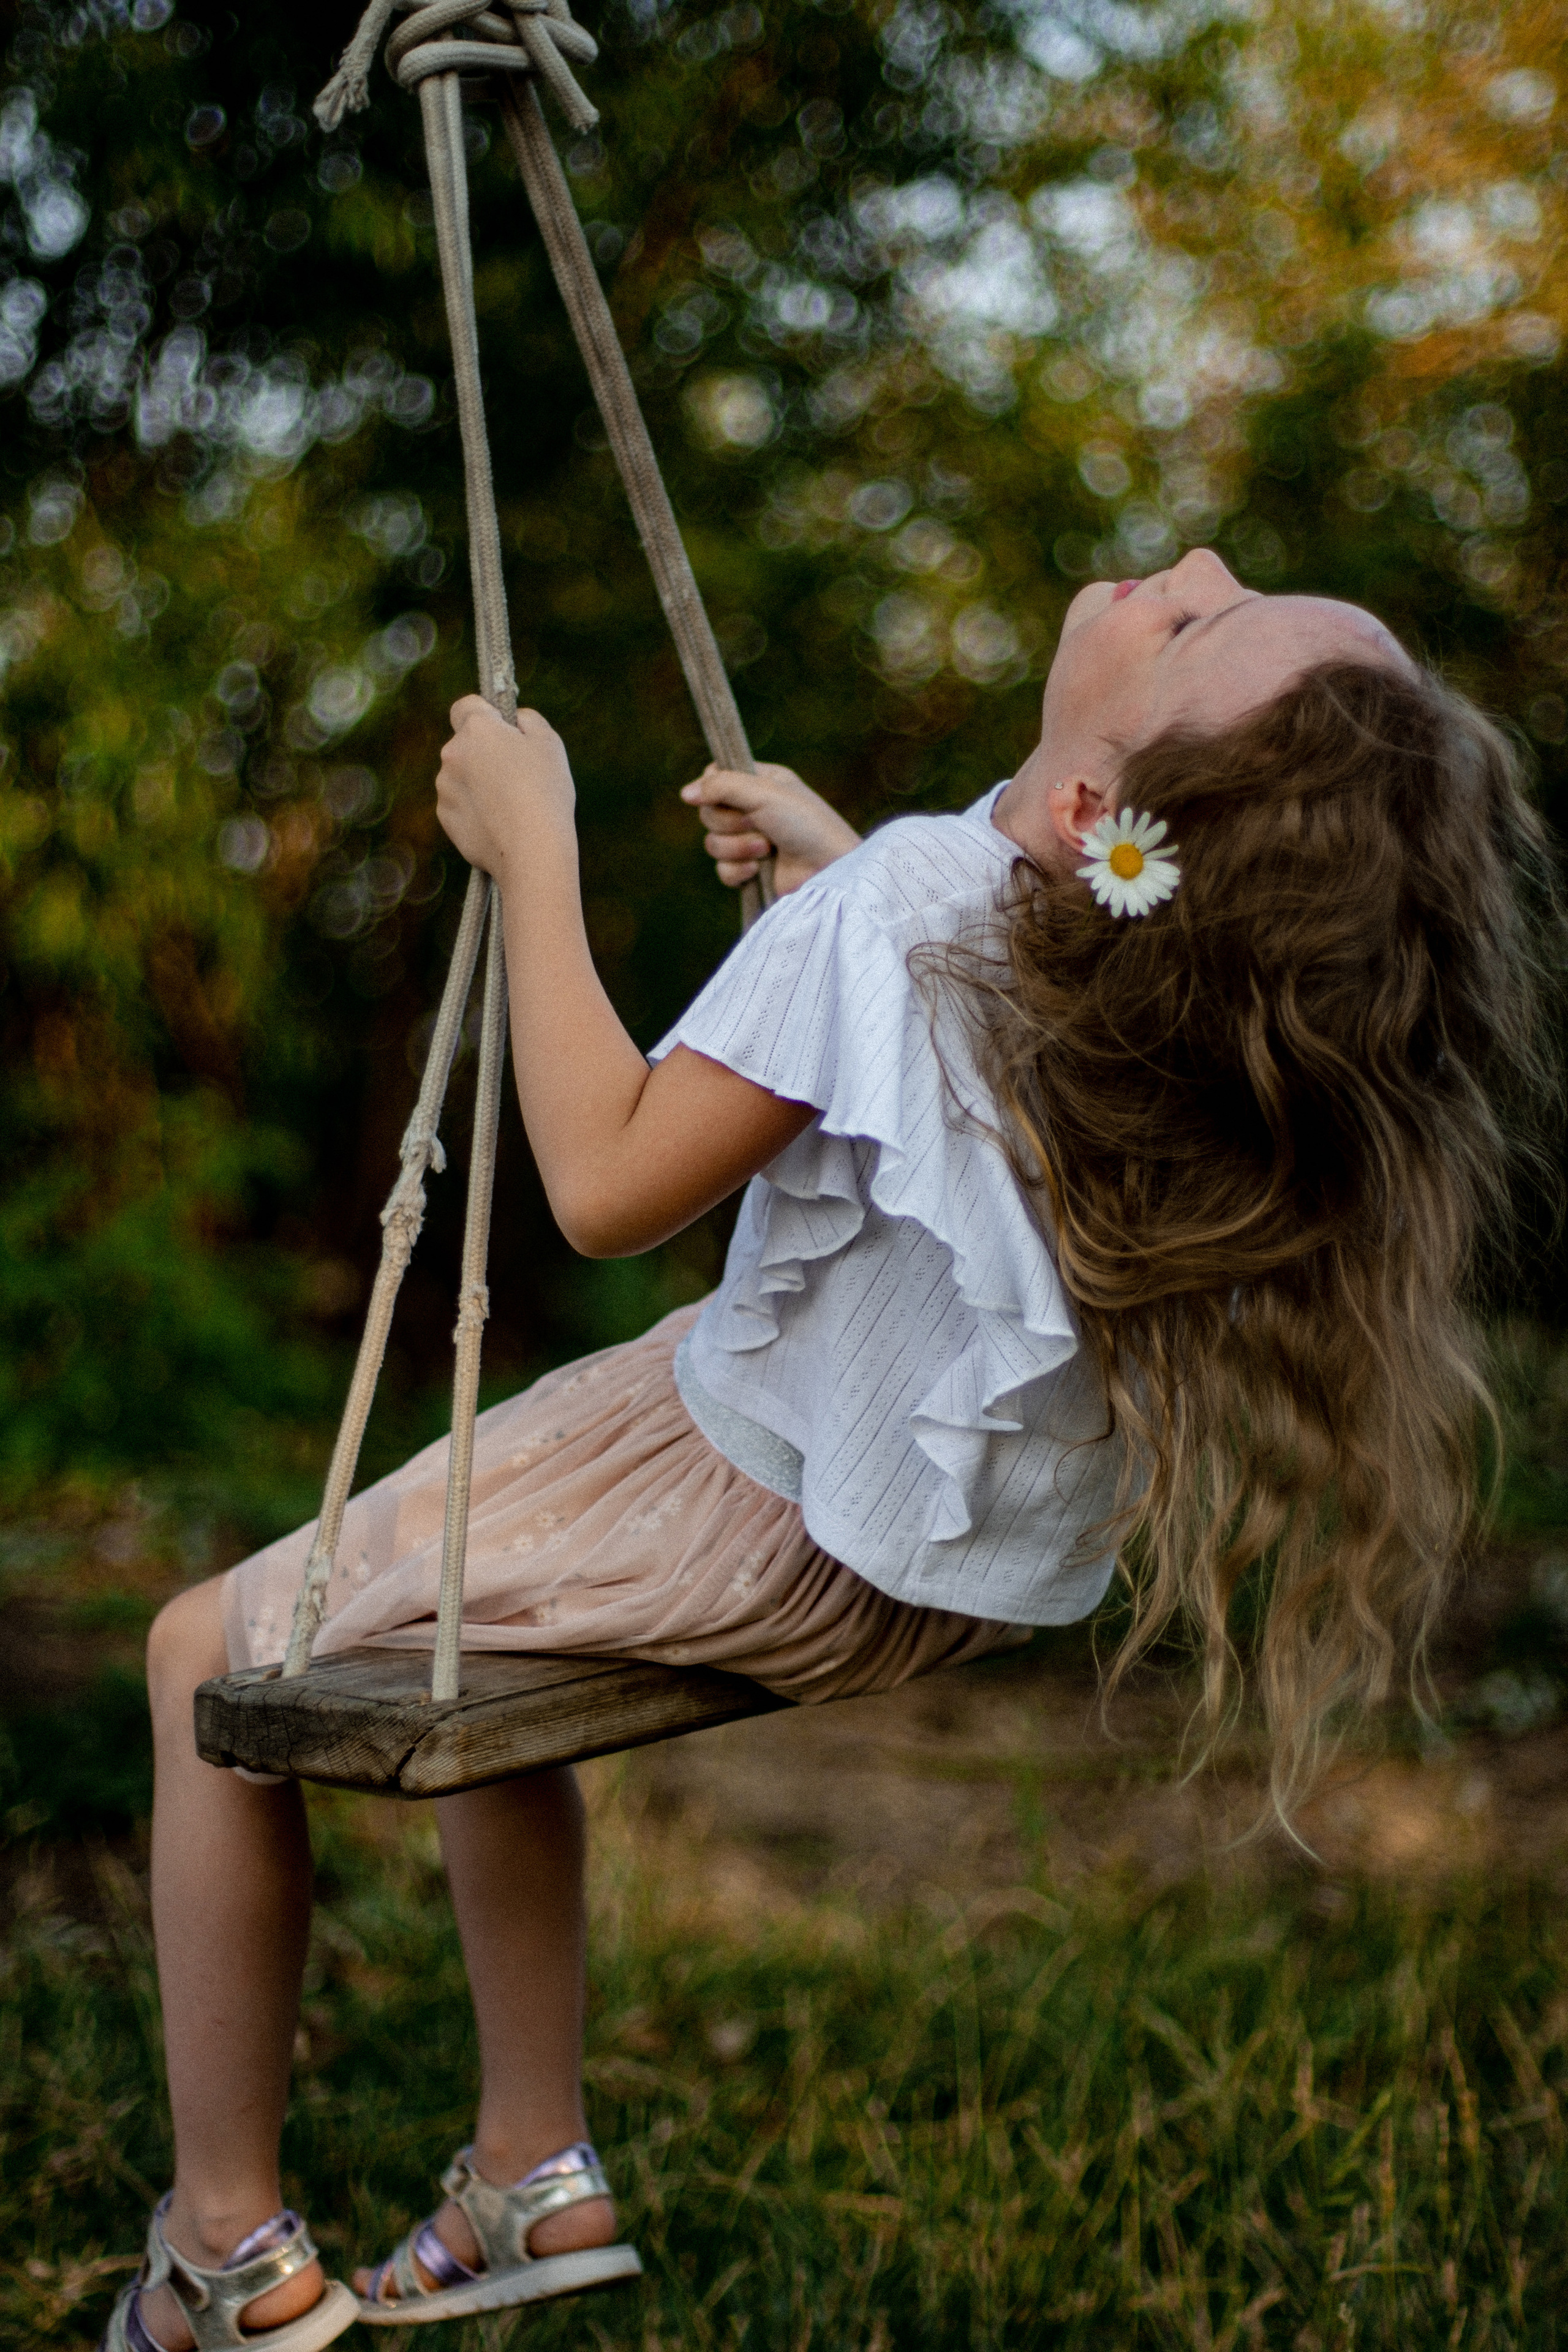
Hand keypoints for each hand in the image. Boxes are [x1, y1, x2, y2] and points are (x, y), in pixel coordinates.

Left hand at [436, 697, 574, 875]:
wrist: (531, 850)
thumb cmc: (545, 792)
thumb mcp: (549, 743)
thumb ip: (528, 720)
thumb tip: (515, 719)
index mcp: (477, 729)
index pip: (465, 706)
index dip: (484, 715)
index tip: (503, 730)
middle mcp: (452, 754)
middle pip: (466, 745)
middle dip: (486, 754)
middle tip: (518, 775)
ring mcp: (445, 788)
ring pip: (462, 777)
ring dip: (480, 783)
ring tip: (511, 805)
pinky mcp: (446, 818)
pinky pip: (460, 805)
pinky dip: (476, 810)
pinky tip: (500, 823)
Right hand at [680, 762, 860, 896]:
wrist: (829, 872)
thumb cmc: (806, 826)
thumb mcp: (765, 794)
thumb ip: (722, 786)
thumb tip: (684, 793)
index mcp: (761, 782)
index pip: (715, 776)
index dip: (712, 787)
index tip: (722, 795)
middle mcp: (754, 810)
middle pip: (708, 812)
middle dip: (731, 822)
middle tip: (759, 824)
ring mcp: (751, 842)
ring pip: (713, 843)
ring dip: (737, 847)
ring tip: (767, 849)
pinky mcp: (750, 872)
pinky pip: (722, 870)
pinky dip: (738, 871)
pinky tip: (758, 871)